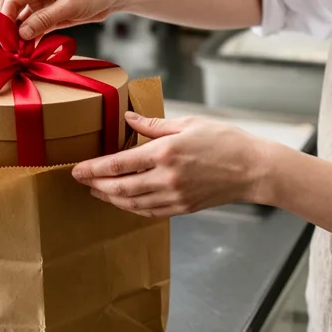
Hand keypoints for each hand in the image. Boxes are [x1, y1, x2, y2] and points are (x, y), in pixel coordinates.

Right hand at [0, 0, 126, 40]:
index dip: (5, 19)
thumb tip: (21, 34)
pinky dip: (30, 34)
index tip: (6, 40)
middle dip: (8, 26)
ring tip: (19, 51)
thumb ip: (44, 20)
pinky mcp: (46, 8)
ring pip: (19, 15)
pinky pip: (32, 22)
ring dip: (19, 32)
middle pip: (10, 4)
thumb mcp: (70, 7)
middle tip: (11, 48)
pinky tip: (30, 48)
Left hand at [72, 112, 269, 216]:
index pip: (119, 164)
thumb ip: (154, 125)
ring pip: (132, 204)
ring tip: (97, 191)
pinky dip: (132, 208)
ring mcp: (175, 196)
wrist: (254, 169)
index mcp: (165, 153)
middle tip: (82, 181)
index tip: (77, 169)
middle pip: (120, 188)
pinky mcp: (183, 208)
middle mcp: (166, 178)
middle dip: (96, 185)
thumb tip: (128, 119)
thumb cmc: (225, 141)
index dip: (94, 169)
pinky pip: (149, 212)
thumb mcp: (189, 123)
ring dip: (110, 199)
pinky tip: (124, 202)